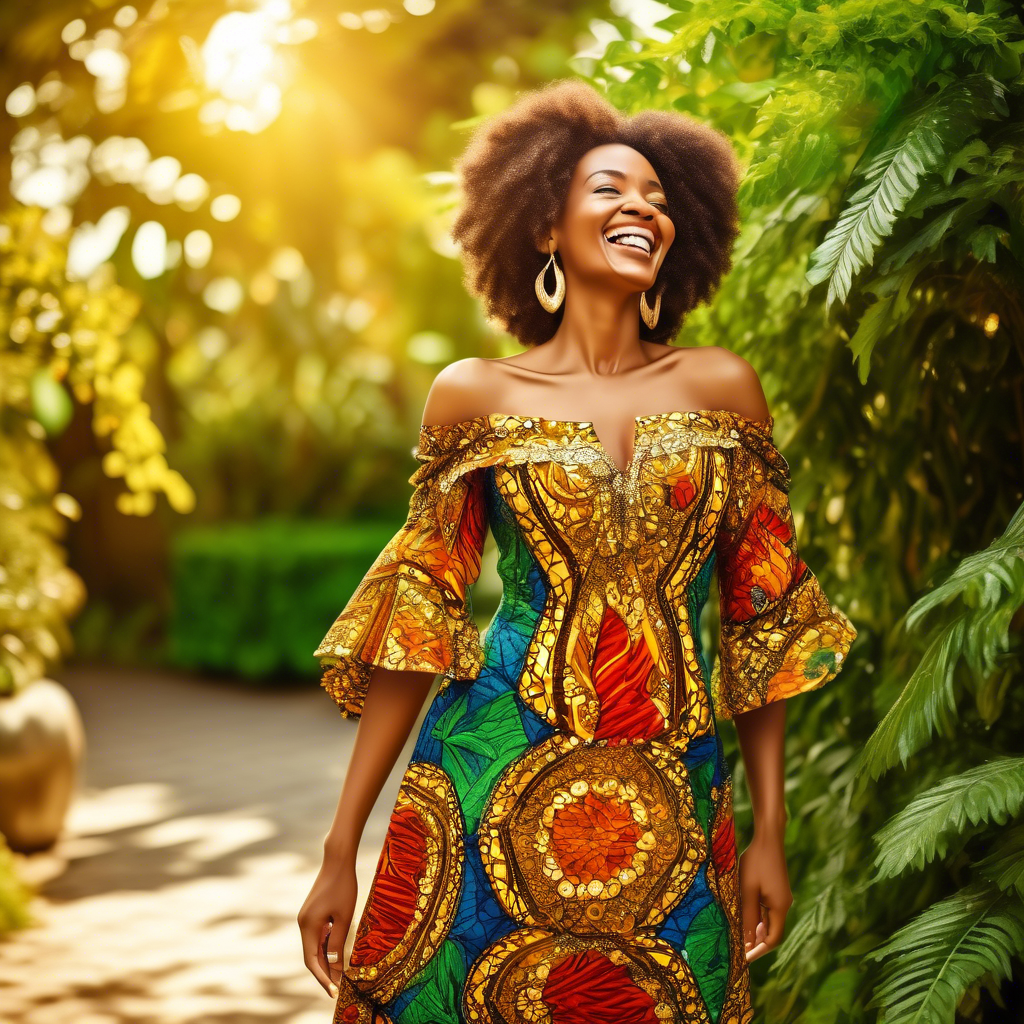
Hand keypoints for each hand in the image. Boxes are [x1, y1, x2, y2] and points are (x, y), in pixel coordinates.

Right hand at [297, 854, 357, 996]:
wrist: (338, 860)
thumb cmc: (343, 886)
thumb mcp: (344, 917)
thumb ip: (338, 942)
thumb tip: (335, 966)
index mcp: (308, 926)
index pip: (312, 960)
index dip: (322, 977)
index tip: (334, 991)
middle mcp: (303, 923)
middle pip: (311, 955)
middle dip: (324, 972)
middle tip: (338, 987)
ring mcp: (306, 918)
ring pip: (314, 946)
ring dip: (325, 960)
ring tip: (340, 974)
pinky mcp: (311, 913)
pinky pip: (317, 936)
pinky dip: (325, 947)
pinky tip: (337, 953)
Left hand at [738, 830, 792, 961]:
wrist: (768, 837)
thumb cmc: (756, 862)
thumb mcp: (748, 890)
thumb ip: (747, 916)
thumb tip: (747, 942)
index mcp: (779, 908)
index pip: (772, 939)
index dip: (758, 950)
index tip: (743, 958)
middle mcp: (784, 904)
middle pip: (772, 931)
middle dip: (756, 942)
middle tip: (738, 950)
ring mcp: (781, 896)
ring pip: (769, 920)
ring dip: (756, 929)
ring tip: (738, 935)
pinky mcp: (777, 888)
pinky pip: (768, 909)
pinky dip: (758, 916)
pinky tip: (744, 915)